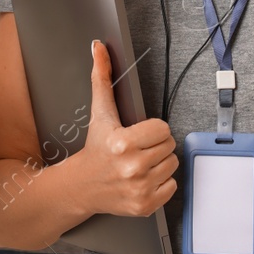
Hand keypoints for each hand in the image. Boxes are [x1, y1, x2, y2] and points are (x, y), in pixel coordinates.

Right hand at [72, 40, 177, 218]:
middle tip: (138, 148)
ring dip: (159, 163)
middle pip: (170, 147)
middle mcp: (132, 167)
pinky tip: (142, 179)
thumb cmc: (95, 148)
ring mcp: (140, 189)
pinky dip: (160, 183)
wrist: (81, 187)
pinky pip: (172, 187)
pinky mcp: (145, 205)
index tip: (139, 134)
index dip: (152, 129)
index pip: (164, 129)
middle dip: (156, 145)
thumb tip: (98, 48)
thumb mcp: (99, 113)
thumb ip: (102, 77)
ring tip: (139, 163)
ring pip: (172, 165)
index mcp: (123, 143)